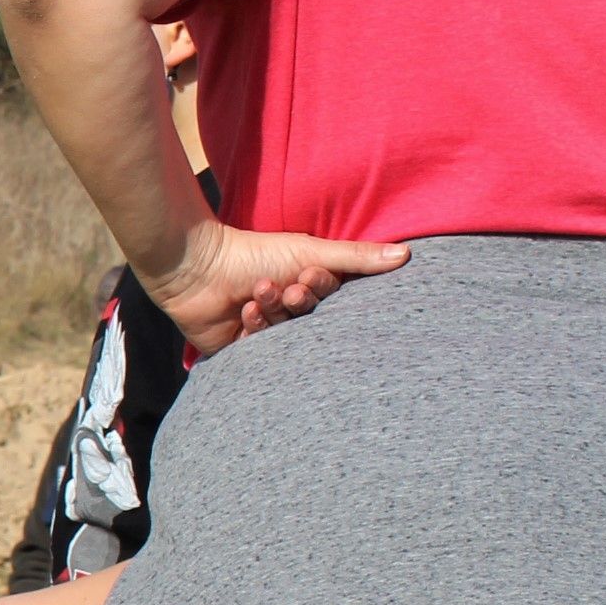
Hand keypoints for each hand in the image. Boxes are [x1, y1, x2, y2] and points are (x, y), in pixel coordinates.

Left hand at [145, 224, 407, 355]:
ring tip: (258, 290)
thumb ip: (356, 257)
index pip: (333, 301)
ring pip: (284, 335)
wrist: (197, 267)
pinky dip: (254, 329)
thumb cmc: (253, 253)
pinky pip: (260, 352)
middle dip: (297, 304)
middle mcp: (292, 315)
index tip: (307, 276)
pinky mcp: (243, 352)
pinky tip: (243, 311)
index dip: (321, 291)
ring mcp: (268, 334)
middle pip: (310, 321)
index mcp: (311, 292)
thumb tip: (408, 254)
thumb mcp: (310, 252)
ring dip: (272, 311)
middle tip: (288, 289)